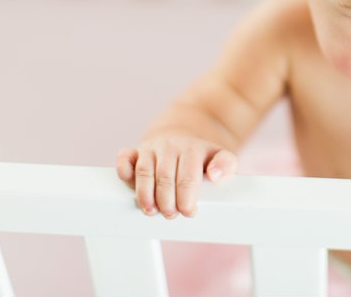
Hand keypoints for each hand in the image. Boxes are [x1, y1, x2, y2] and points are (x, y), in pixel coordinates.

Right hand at [116, 135, 237, 218]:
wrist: (183, 136)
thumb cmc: (202, 156)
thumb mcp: (221, 156)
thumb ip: (226, 164)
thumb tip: (215, 175)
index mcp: (191, 149)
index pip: (187, 178)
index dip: (187, 199)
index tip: (189, 212)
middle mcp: (169, 146)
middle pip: (165, 178)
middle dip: (167, 202)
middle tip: (170, 215)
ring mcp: (150, 148)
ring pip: (144, 172)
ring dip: (145, 195)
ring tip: (151, 211)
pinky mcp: (135, 151)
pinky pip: (125, 158)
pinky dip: (123, 170)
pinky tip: (128, 183)